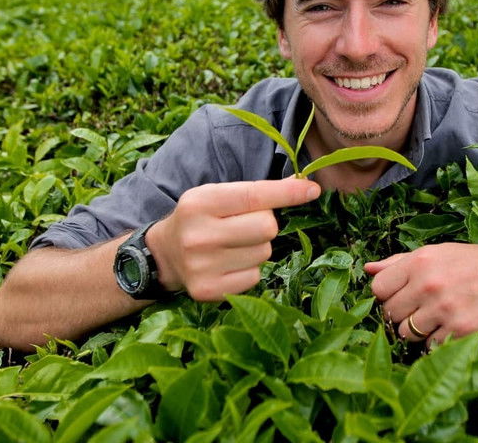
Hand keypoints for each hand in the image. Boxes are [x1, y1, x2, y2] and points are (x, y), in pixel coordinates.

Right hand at [147, 177, 319, 300]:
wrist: (165, 254)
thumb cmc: (201, 218)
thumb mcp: (219, 195)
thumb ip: (258, 192)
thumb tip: (306, 186)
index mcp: (200, 202)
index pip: (255, 195)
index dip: (287, 193)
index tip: (312, 189)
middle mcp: (198, 235)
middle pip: (266, 228)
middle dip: (265, 224)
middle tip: (245, 225)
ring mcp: (201, 266)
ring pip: (264, 253)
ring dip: (258, 247)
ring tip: (233, 244)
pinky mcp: (207, 291)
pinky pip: (255, 276)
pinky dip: (249, 269)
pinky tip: (229, 264)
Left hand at [365, 242, 477, 343]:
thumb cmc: (475, 263)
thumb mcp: (438, 253)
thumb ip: (400, 262)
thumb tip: (367, 269)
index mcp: (420, 261)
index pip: (378, 288)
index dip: (388, 296)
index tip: (402, 297)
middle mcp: (429, 283)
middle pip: (390, 313)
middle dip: (402, 315)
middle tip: (422, 309)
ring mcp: (444, 308)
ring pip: (407, 334)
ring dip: (418, 331)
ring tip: (437, 319)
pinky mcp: (460, 330)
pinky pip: (431, 347)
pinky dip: (438, 342)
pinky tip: (452, 327)